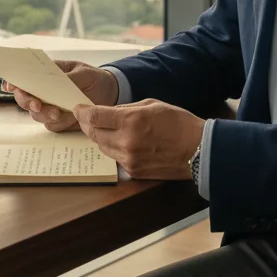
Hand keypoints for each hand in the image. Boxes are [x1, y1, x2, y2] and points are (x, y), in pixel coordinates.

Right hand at [3, 60, 119, 131]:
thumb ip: (68, 77)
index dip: (13, 82)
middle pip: (24, 99)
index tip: (11, 86)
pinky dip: (58, 123)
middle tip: (37, 104)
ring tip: (57, 112)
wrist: (109, 93)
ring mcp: (50, 107)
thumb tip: (52, 81)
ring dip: (44, 114)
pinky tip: (68, 118)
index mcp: (45, 75)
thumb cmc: (93, 78)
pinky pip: (51, 125)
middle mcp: (43, 92)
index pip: (23, 78)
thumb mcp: (83, 72)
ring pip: (36, 115)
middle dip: (27, 102)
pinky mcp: (59, 121)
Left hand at [74, 98, 204, 179]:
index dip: (82, 112)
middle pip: (94, 134)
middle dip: (89, 125)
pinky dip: (114, 149)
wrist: (199, 150)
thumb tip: (107, 112)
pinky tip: (122, 142)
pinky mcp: (134, 172)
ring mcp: (129, 160)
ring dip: (101, 137)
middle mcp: (126, 142)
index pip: (94, 118)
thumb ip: (126, 109)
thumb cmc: (178, 123)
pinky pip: (115, 158)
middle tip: (89, 118)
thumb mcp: (152, 105)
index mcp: (131, 122)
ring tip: (106, 129)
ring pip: (102, 148)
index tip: (78, 108)